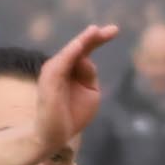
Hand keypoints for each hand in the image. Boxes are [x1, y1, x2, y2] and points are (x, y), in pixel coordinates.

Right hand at [34, 23, 119, 153]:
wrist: (54, 135)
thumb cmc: (72, 114)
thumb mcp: (90, 92)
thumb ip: (90, 74)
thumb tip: (86, 59)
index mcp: (71, 68)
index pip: (86, 50)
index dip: (98, 39)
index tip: (115, 29)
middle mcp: (61, 66)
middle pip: (79, 47)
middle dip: (95, 37)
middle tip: (114, 29)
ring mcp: (54, 72)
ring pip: (70, 52)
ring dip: (83, 41)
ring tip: (96, 31)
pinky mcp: (50, 81)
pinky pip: (61, 64)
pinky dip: (70, 53)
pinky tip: (80, 45)